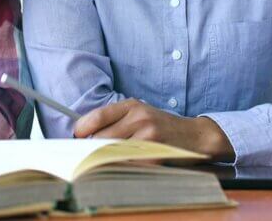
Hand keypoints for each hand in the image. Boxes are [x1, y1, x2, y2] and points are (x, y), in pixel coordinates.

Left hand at [73, 99, 234, 161]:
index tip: (76, 137)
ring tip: (102, 160)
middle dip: (91, 147)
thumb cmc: (161, 125)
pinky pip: (128, 164)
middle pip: (101, 137)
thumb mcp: (139, 112)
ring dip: (103, 159)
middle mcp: (139, 118)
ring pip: (112, 152)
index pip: (97, 116)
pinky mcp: (155, 155)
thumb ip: (115, 119)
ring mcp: (148, 136)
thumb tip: (85, 133)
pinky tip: (121, 166)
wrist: (195, 135)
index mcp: (132, 105)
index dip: (82, 128)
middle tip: (87, 153)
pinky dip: (121, 167)